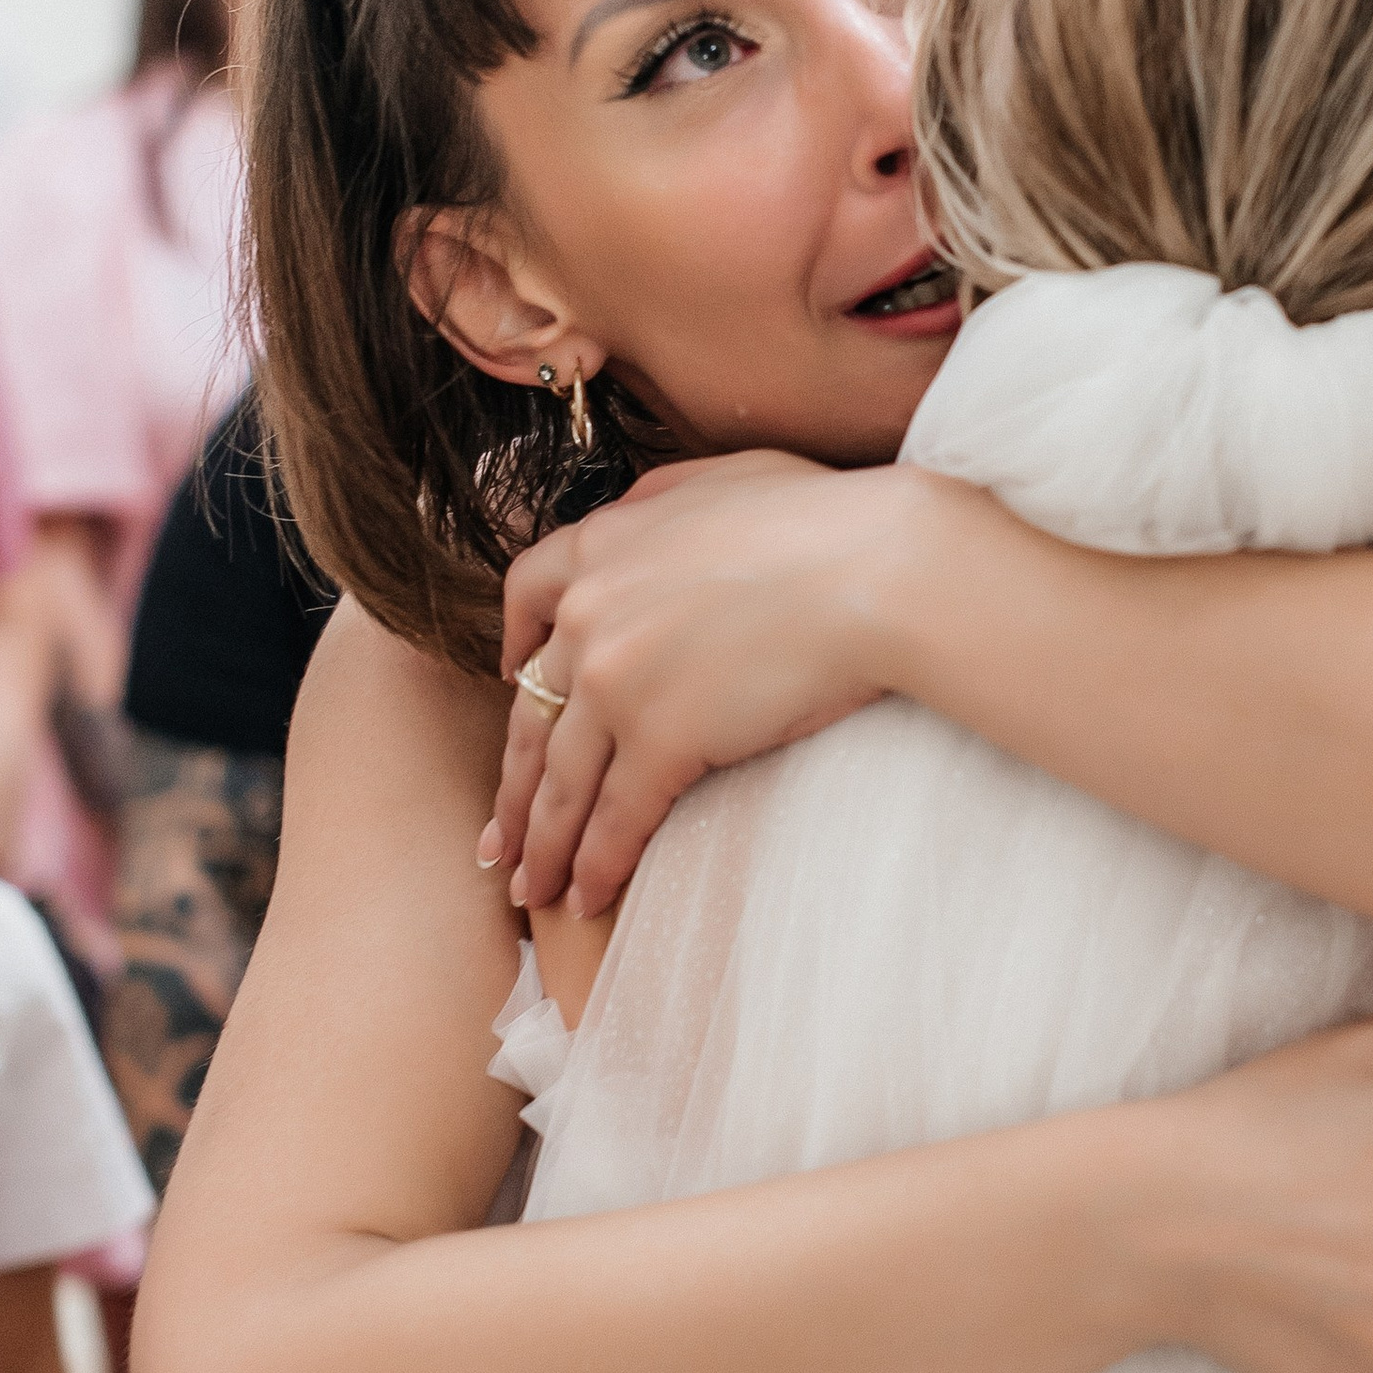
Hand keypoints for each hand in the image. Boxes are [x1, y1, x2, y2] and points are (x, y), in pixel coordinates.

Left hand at [488, 455, 962, 910]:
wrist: (874, 567)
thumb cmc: (825, 517)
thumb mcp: (722, 475)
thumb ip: (664, 497)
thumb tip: (643, 515)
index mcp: (601, 544)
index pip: (525, 598)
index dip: (515, 650)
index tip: (511, 684)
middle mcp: (589, 615)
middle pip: (531, 715)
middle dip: (513, 788)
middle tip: (498, 838)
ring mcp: (618, 682)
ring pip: (561, 781)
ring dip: (545, 844)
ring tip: (534, 890)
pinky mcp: (662, 741)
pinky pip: (616, 818)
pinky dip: (598, 864)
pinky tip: (589, 896)